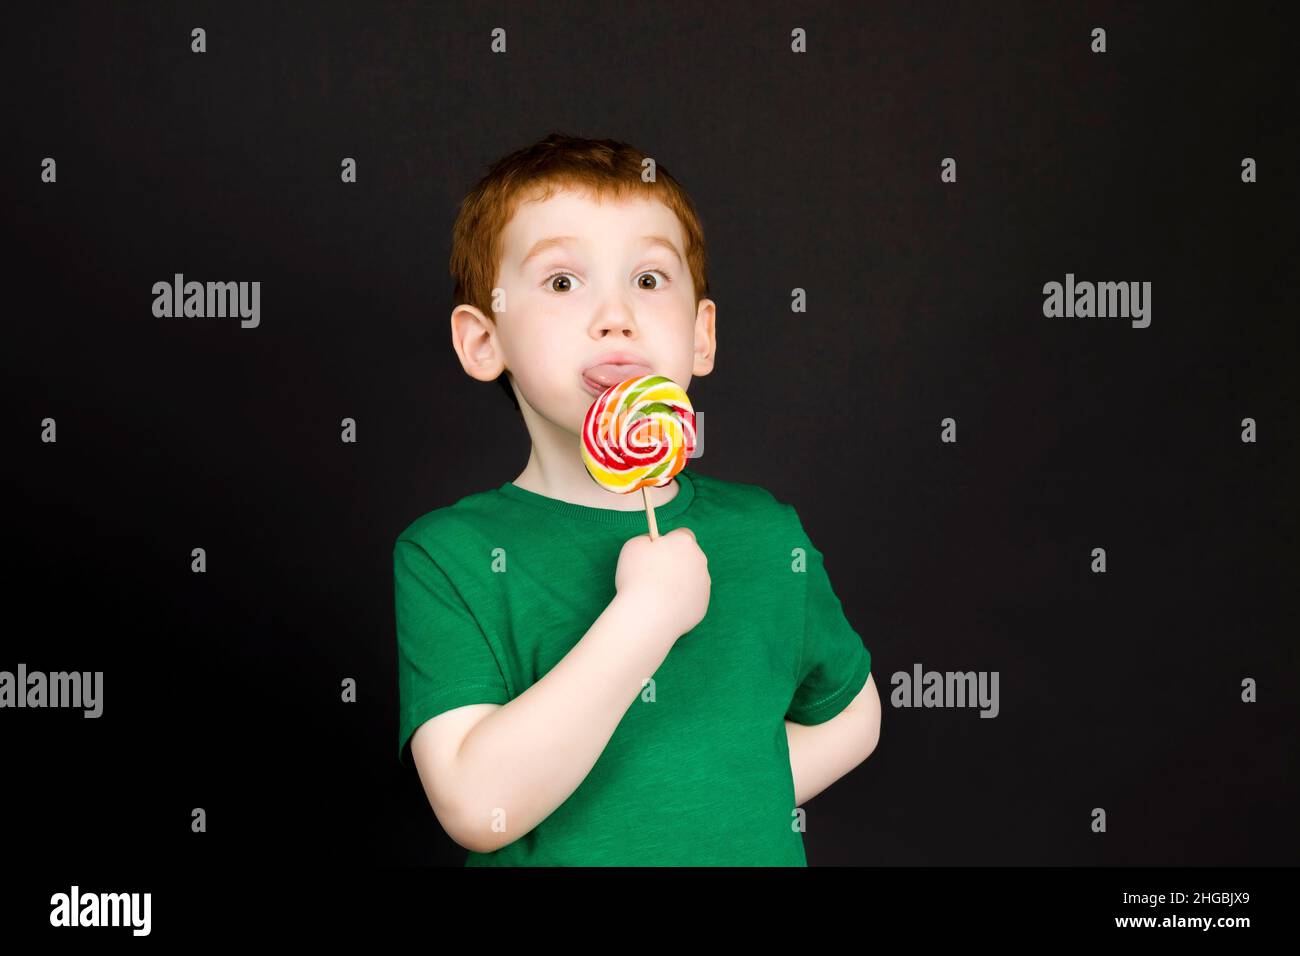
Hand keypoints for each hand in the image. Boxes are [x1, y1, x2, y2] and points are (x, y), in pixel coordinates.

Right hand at [613, 527, 710, 642]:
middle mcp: (700, 561)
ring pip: (692, 579)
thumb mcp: (633, 546)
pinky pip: (691, 599)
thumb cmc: (637, 577)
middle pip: (689, 557)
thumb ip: (647, 539)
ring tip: (657, 594)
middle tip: (654, 574)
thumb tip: (653, 543)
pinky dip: (680, 602)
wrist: (647, 616)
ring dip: (679, 582)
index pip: (682, 535)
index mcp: (684, 542)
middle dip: (675, 562)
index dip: (668, 543)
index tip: (656, 553)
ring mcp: (704, 585)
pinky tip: (664, 607)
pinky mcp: (702, 606)